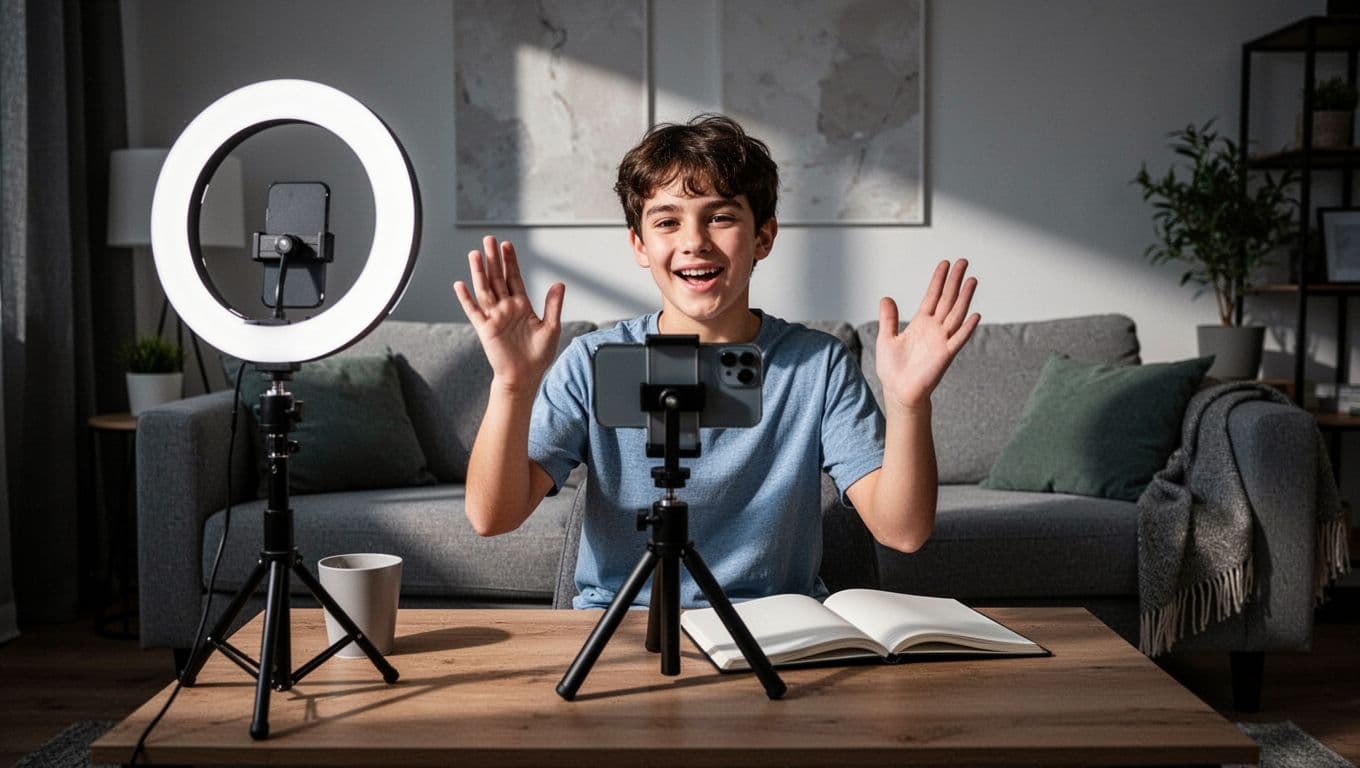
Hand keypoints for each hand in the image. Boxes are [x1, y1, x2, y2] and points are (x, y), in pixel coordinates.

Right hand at [453, 235, 565, 396]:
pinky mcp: (485, 329)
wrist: (525, 376)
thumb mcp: (551, 327)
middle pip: (497, 278)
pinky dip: (466, 299)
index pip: (514, 278)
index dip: (510, 262)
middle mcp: (506, 308)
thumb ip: (553, 305)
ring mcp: (494, 317)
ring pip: (485, 289)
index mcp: (522, 306)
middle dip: (493, 259)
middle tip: (489, 240)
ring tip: (475, 254)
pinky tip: (460, 284)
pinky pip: (473, 311)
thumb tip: (559, 284)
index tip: (507, 245)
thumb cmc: (537, 356)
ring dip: (479, 272)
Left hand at [875, 259, 979, 412]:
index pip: (932, 296)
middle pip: (947, 300)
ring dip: (964, 298)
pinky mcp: (945, 355)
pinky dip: (967, 328)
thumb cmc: (894, 369)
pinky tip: (975, 315)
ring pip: (956, 314)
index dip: (938, 280)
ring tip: (972, 280)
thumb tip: (886, 298)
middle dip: (954, 281)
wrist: (898, 392)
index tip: (945, 264)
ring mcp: (941, 341)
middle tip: (963, 261)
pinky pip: (958, 340)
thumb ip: (889, 318)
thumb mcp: (887, 338)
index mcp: (921, 323)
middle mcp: (934, 329)